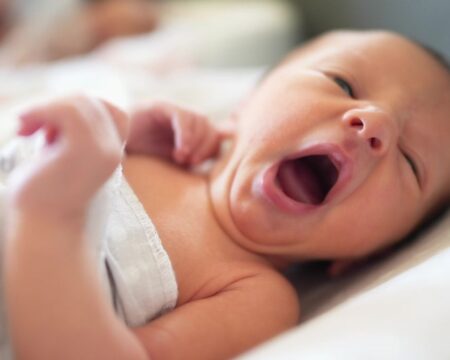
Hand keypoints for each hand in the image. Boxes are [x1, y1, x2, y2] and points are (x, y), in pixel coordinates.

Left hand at [7, 95, 128, 218]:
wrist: (45, 227)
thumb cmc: (47, 194)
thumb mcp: (63, 156)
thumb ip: (69, 132)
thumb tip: (55, 105)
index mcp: (112, 151)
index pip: (112, 110)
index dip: (81, 108)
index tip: (51, 128)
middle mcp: (114, 149)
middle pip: (91, 101)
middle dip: (56, 105)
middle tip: (30, 128)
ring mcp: (102, 149)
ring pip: (79, 102)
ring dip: (45, 108)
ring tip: (28, 130)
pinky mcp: (84, 150)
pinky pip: (67, 110)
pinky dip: (40, 111)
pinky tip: (25, 129)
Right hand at [126, 102, 231, 165]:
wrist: (109, 142)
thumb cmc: (137, 156)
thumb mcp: (167, 161)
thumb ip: (187, 160)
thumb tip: (206, 165)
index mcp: (189, 132)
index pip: (213, 135)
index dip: (211, 149)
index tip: (197, 164)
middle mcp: (183, 119)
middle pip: (209, 126)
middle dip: (205, 146)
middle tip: (190, 162)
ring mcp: (172, 111)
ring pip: (199, 119)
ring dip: (195, 141)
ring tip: (180, 157)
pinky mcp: (161, 107)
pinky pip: (181, 116)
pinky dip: (184, 133)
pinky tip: (179, 149)